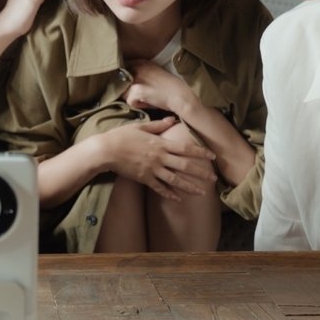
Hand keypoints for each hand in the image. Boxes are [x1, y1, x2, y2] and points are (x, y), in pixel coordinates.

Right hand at [98, 118, 215, 201]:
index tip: (212, 156)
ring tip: (202, 193)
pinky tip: (178, 199)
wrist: (106, 150)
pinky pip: (159, 188)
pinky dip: (169, 194)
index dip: (200, 152)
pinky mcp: (144, 179)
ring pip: (175, 180)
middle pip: (184, 166)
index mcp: (160, 144)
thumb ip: (158, 125)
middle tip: (213, 178)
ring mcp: (152, 169)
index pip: (185, 148)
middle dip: (200, 172)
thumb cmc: (122, 136)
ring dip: (190, 187)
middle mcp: (159, 157)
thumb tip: (172, 120)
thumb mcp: (141, 126)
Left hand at [123, 60, 194, 116]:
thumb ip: (141, 74)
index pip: (123, 70)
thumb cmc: (170, 88)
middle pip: (121, 82)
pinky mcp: (137, 90)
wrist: (180, 96)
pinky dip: (138, 105)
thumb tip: (126, 81)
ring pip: (124, 93)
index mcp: (142, 62)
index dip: (125, 81)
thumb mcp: (155, 73)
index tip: (132, 86)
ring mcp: (137, 78)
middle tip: (141, 95)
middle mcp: (138, 67)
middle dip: (127, 90)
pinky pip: (130, 101)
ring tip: (146, 98)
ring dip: (132, 98)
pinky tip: (148, 102)